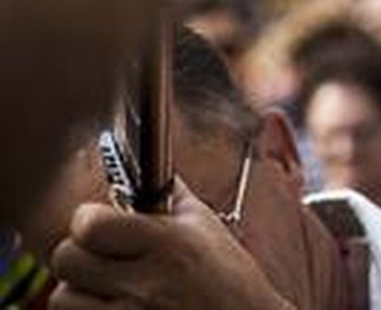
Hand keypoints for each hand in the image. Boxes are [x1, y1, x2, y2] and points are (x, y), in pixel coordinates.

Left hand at [49, 180, 288, 309]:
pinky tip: (116, 307)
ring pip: (62, 298)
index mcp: (169, 244)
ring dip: (79, 292)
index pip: (90, 224)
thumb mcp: (209, 230)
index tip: (99, 224)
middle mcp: (146, 283)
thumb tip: (145, 169)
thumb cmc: (232, 282)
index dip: (88, 221)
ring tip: (107, 289)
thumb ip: (171, 199)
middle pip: (66, 259)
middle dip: (79, 255)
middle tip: (99, 257)